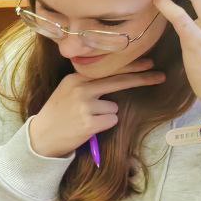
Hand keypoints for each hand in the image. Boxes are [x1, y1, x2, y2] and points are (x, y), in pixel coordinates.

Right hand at [28, 59, 165, 158]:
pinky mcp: (89, 124)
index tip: (149, 62)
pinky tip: (87, 128)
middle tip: (160, 76)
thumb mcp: (66, 91)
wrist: (40, 138)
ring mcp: (84, 107)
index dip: (131, 66)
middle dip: (142, 79)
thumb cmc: (57, 114)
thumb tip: (117, 78)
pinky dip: (103, 125)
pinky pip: (111, 120)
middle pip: (119, 81)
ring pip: (114, 107)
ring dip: (106, 114)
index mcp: (75, 78)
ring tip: (86, 120)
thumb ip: (87, 83)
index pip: (108, 69)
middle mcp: (80, 89)